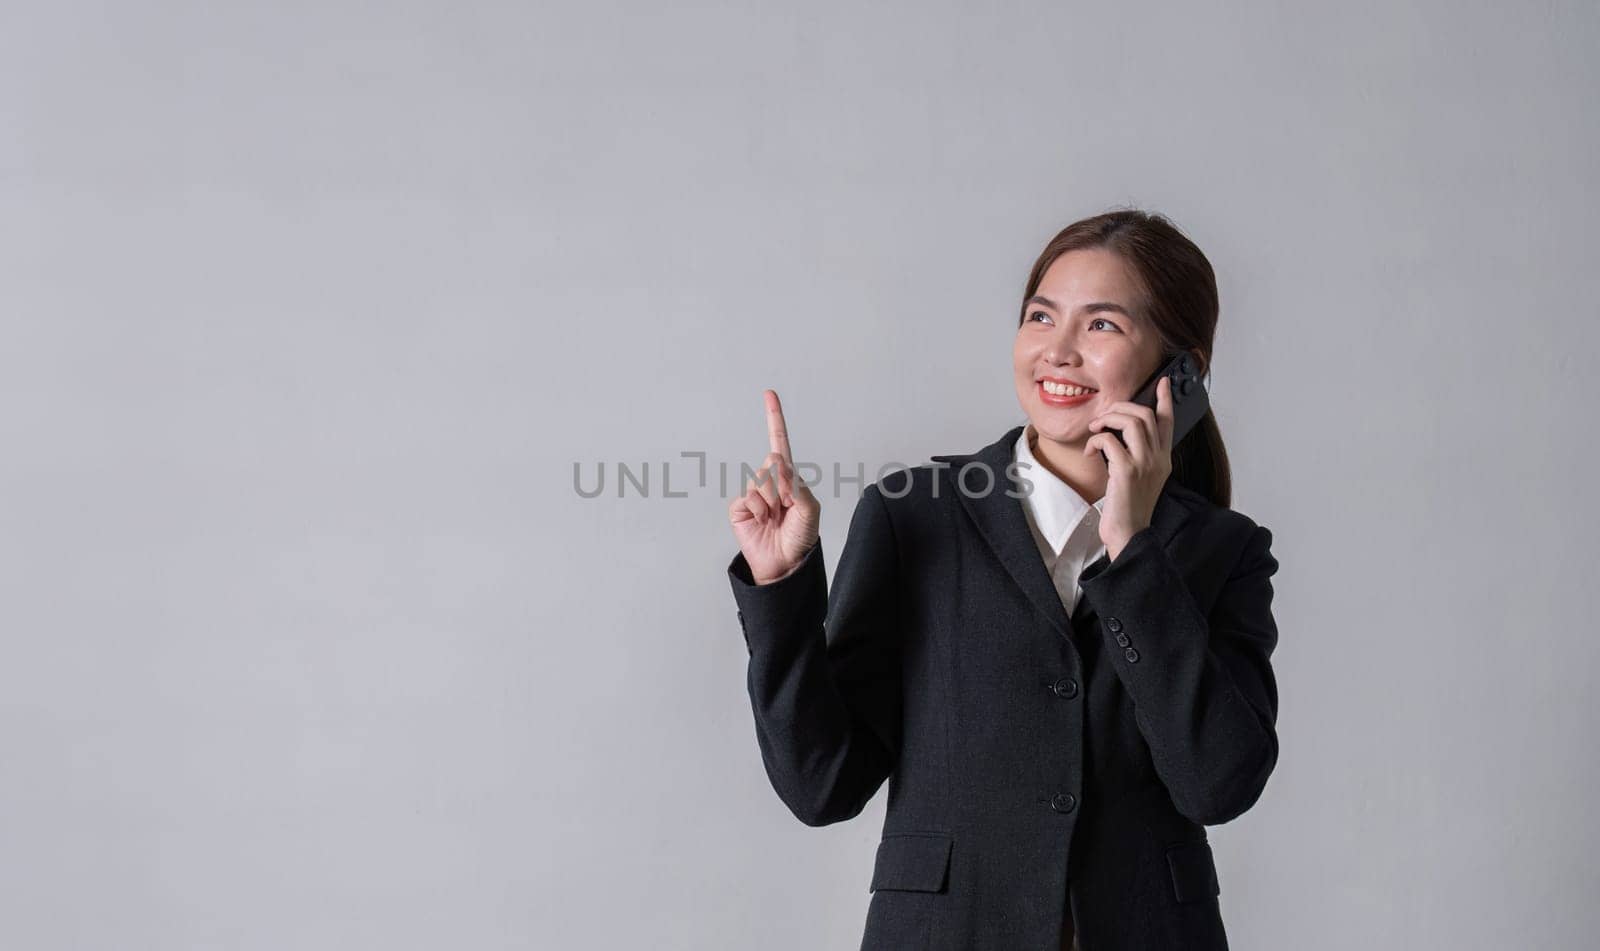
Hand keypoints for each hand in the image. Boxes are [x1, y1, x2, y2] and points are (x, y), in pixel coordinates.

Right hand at [728, 389, 820, 584]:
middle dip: (782, 486)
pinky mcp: (740, 508)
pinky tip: (762, 522)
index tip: (769, 393)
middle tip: (786, 508)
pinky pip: (747, 498)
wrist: (784, 565)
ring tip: (775, 519)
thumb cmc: (800, 538)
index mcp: (789, 479)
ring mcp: (754, 495)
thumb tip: (777, 460)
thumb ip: (797, 485)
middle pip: (772, 464)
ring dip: (771, 502)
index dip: (774, 419)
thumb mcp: (810, 511)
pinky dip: (757, 509)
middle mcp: (770, 482)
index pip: (780, 443)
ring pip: (760, 481)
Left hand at [1082, 374, 1174, 559]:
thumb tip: (1118, 436)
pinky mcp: (1127, 471)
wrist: (1129, 534)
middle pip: (1146, 414)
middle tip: (1104, 416)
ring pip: (1132, 421)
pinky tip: (1089, 452)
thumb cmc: (1129, 508)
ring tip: (1095, 429)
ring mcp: (1145, 464)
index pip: (1169, 422)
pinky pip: (1109, 440)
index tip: (1162, 382)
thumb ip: (1137, 457)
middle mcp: (1158, 458)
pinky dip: (1095, 440)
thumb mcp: (1140, 478)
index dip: (1165, 399)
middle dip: (1121, 407)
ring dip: (1108, 419)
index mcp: (1163, 459)